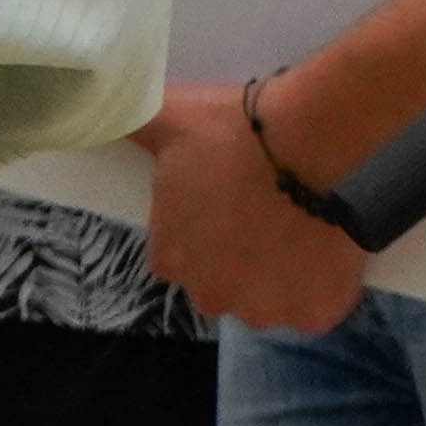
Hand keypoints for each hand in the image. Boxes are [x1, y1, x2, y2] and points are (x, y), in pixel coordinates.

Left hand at [138, 78, 371, 334]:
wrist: (307, 144)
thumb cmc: (231, 134)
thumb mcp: (168, 122)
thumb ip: (132, 127)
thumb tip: (100, 110)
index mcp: (171, 260)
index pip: (178, 258)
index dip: (203, 232)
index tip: (226, 204)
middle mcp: (212, 297)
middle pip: (224, 284)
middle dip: (239, 259)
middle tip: (264, 214)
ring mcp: (266, 310)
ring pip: (271, 300)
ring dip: (281, 276)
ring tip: (298, 228)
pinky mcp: (316, 315)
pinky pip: (316, 307)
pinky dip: (322, 286)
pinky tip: (325, 249)